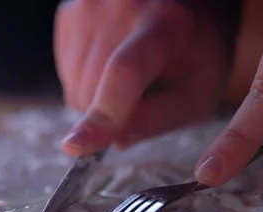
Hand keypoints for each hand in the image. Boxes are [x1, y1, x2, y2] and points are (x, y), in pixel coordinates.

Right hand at [54, 0, 239, 155]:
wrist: (185, 10)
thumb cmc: (196, 54)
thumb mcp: (197, 92)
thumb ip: (160, 118)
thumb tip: (115, 141)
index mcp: (167, 23)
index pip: (125, 72)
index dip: (102, 113)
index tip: (77, 146)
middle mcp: (121, 5)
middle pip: (91, 91)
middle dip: (109, 113)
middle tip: (141, 97)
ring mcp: (88, 6)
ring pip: (73, 87)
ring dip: (96, 98)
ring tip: (129, 76)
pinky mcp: (68, 13)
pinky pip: (65, 74)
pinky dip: (85, 81)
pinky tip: (110, 63)